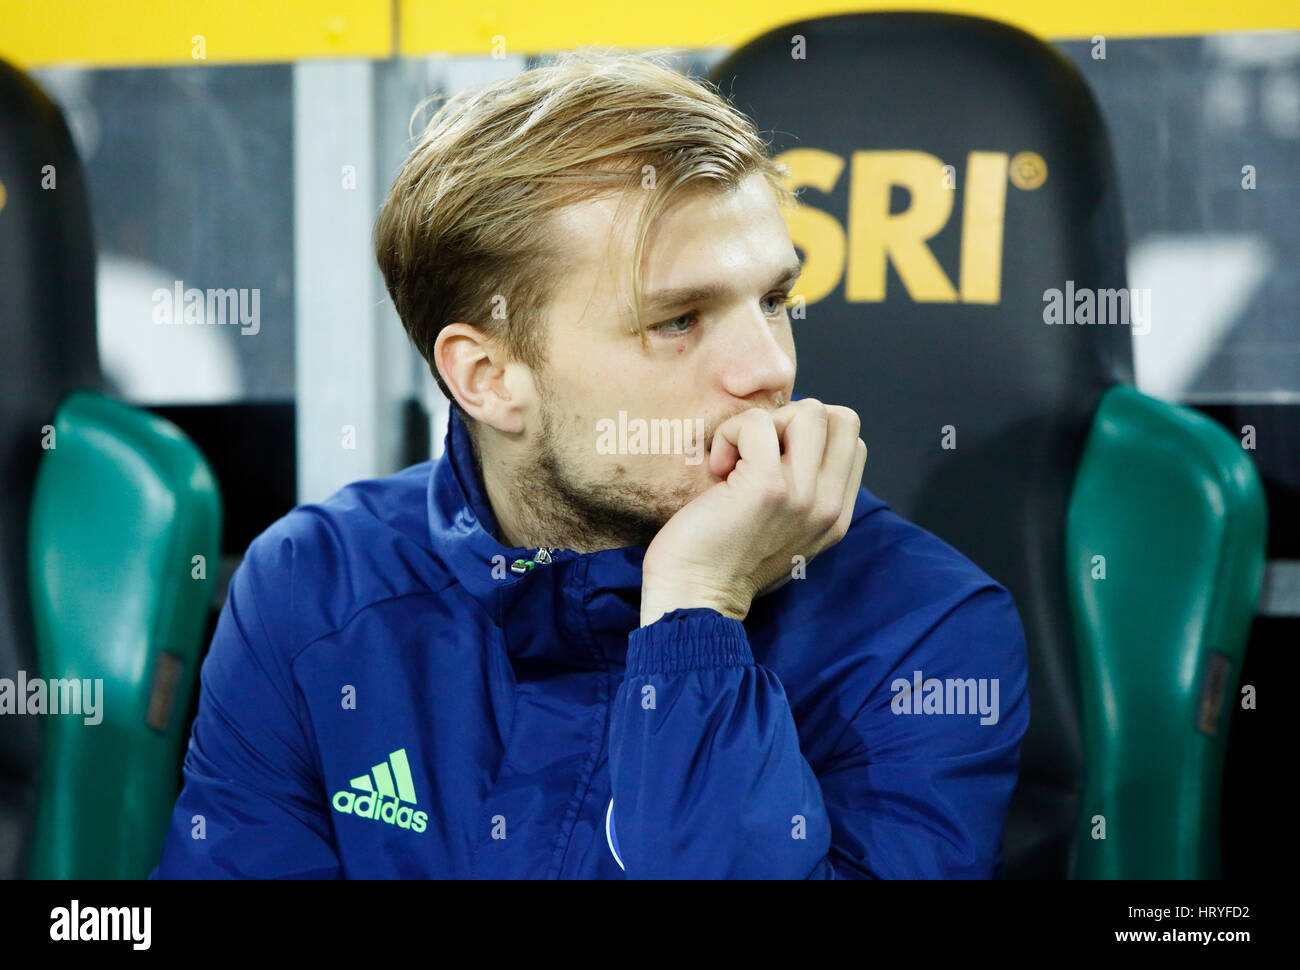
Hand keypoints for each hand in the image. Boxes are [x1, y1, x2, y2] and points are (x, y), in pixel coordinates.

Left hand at [640, 398, 866, 625]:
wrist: (695, 600)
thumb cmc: (723, 563)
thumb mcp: (785, 533)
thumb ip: (803, 494)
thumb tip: (791, 438)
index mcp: (836, 516)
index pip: (851, 440)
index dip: (808, 433)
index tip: (770, 459)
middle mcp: (828, 506)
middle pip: (840, 418)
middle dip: (793, 420)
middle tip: (756, 454)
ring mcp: (803, 496)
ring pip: (810, 411)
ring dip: (764, 424)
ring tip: (737, 460)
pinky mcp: (767, 486)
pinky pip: (759, 422)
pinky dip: (732, 433)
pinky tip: (718, 467)